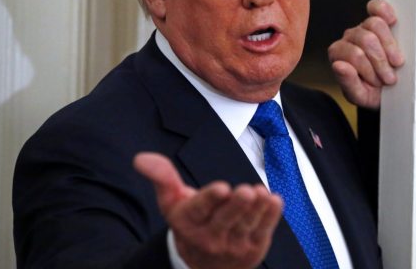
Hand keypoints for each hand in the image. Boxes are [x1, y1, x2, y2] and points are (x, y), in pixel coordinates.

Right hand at [134, 153, 281, 268]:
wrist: (203, 264)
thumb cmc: (191, 223)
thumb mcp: (172, 201)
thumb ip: (162, 177)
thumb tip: (141, 158)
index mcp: (188, 221)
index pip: (199, 209)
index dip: (210, 199)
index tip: (221, 188)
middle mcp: (209, 237)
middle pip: (225, 219)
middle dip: (237, 205)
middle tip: (245, 191)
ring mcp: (233, 245)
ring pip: (246, 225)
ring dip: (256, 209)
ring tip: (261, 193)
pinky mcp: (253, 248)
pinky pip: (263, 231)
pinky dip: (271, 216)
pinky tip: (274, 201)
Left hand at [328, 0, 403, 108]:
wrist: (388, 91)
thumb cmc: (371, 92)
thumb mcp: (360, 96)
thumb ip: (348, 83)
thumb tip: (339, 66)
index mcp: (338, 54)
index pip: (355, 54)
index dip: (370, 69)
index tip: (379, 84)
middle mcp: (349, 38)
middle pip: (366, 39)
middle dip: (381, 61)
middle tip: (389, 78)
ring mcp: (363, 26)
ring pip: (375, 24)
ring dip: (390, 47)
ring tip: (396, 63)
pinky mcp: (378, 19)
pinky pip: (377, 7)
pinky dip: (385, 11)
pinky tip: (393, 22)